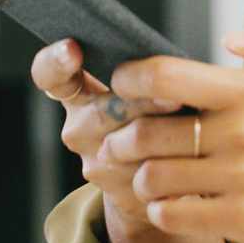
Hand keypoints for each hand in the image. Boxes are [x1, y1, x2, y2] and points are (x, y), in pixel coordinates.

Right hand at [29, 39, 184, 233]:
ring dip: (164, 137)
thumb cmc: (153, 115)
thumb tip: (167, 63)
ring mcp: (95, 164)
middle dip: (141, 104)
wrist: (156, 175)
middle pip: (102, 112)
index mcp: (76, 93)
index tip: (72, 49)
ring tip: (193, 127)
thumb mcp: (141, 86)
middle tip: (174, 97)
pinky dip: (173, 165)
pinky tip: (190, 157)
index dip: (55, 62)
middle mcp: (78, 129)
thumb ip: (141, 72)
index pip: (49, 75)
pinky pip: (149, 175)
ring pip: (129, 147)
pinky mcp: (119, 193)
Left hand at [103, 12, 243, 242]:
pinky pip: (172, 215)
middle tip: (119, 142)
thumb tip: (231, 37)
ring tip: (145, 176)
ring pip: (152, 178)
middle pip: (145, 132)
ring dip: (139, 178)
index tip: (125, 87)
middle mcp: (243, 133)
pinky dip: (162, 211)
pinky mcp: (243, 221)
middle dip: (121, 138)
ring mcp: (242, 180)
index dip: (130, 80)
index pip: (165, 76)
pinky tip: (173, 205)